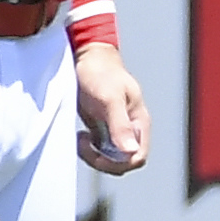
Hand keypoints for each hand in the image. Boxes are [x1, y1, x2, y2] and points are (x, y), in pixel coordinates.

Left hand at [76, 43, 150, 174]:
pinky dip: (89, 150)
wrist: (86, 57)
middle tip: (85, 146)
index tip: (99, 155)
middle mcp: (130, 128)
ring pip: (111, 158)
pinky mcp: (102, 128)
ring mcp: (116, 129)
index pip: (138, 156)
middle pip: (124, 162)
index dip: (120, 163)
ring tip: (82, 140)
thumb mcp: (110, 98)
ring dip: (94, 156)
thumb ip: (121, 125)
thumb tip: (130, 152)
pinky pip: (100, 150)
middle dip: (103, 161)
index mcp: (138, 122)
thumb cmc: (100, 72)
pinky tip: (81, 136)